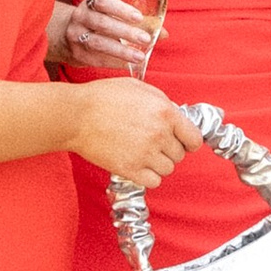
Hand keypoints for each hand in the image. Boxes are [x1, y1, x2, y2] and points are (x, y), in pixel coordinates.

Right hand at [57, 0, 160, 75]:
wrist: (65, 35)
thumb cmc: (99, 21)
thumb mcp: (111, 14)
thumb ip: (137, 21)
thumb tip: (164, 33)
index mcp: (91, 2)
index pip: (103, 1)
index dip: (120, 9)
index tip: (138, 17)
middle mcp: (81, 17)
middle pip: (102, 24)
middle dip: (125, 32)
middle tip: (146, 39)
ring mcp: (76, 36)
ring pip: (98, 43)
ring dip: (121, 51)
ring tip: (139, 57)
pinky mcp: (77, 54)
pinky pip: (96, 59)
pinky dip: (113, 62)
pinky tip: (128, 66)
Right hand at [69, 84, 199, 187]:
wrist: (76, 115)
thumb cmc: (103, 97)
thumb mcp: (139, 88)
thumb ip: (162, 103)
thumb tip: (175, 116)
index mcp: (165, 112)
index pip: (194, 138)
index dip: (188, 140)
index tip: (181, 141)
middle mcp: (159, 134)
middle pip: (180, 155)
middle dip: (169, 150)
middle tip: (152, 143)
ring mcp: (145, 154)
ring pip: (168, 169)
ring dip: (158, 164)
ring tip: (143, 153)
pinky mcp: (130, 169)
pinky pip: (154, 182)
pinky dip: (148, 176)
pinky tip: (138, 165)